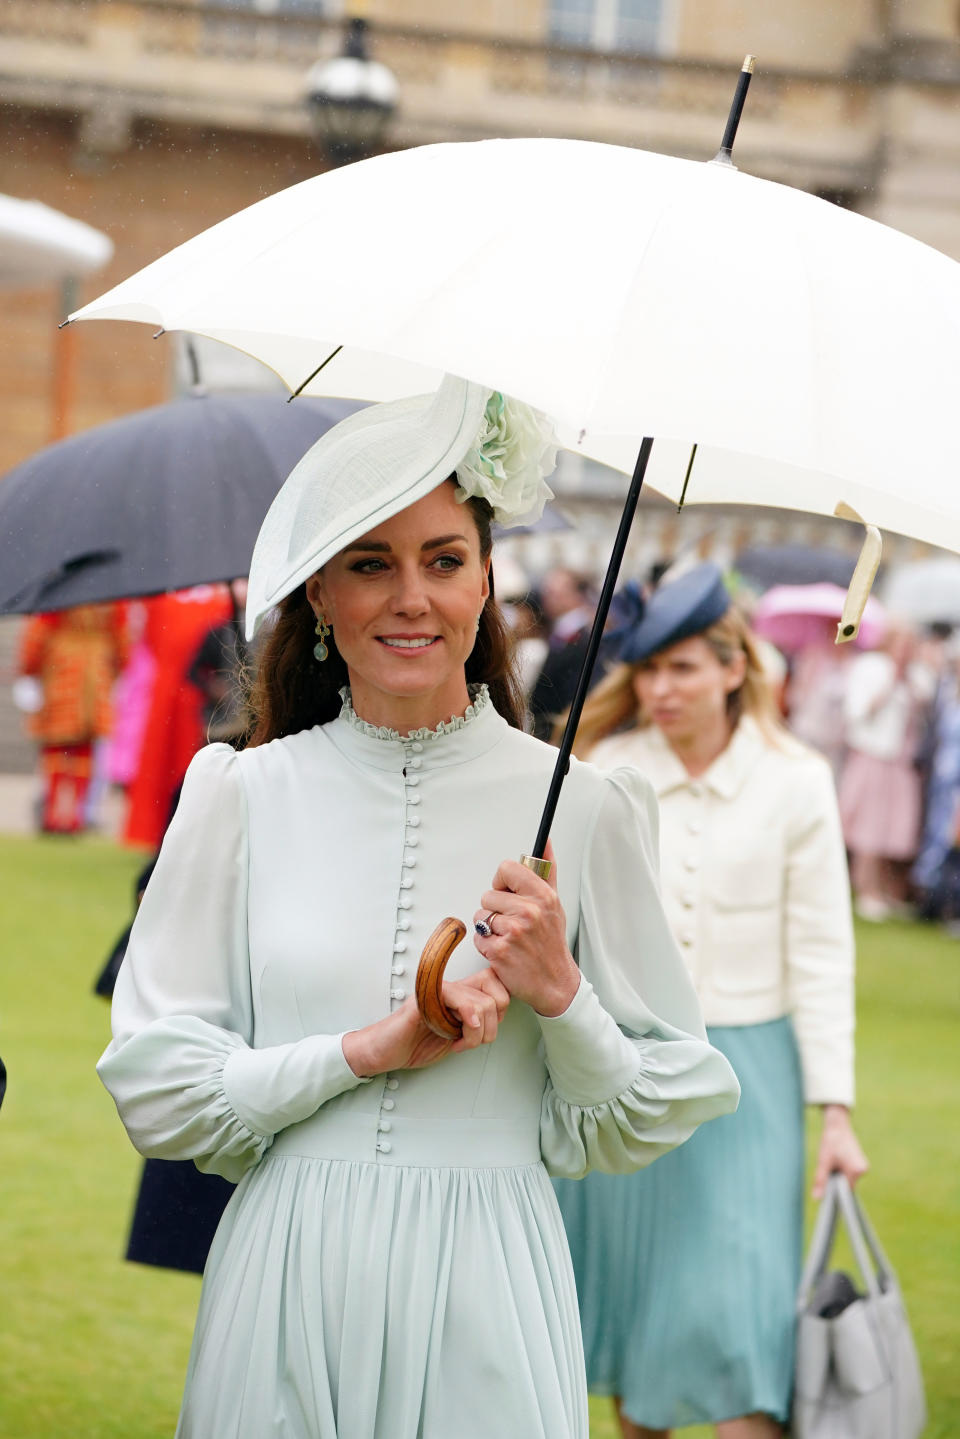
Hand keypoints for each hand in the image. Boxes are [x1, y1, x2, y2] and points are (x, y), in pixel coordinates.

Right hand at [343, 968, 509, 1076]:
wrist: (385, 1051)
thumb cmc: (415, 1044)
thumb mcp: (456, 1037)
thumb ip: (476, 1026)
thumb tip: (498, 1023)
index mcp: (461, 995)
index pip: (497, 985)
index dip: (501, 1011)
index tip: (486, 1031)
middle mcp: (452, 989)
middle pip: (497, 994)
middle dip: (492, 1027)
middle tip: (473, 1040)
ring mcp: (438, 991)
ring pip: (482, 1003)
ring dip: (476, 1034)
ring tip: (459, 1042)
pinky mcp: (426, 998)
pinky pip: (457, 999)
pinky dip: (466, 1020)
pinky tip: (455, 1034)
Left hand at [472, 841, 579, 1016]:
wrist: (555, 982)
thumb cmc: (551, 942)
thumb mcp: (554, 903)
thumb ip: (546, 869)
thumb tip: (544, 842)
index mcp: (543, 896)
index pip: (506, 869)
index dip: (503, 881)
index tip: (509, 892)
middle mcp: (529, 912)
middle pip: (488, 895)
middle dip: (496, 909)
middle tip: (513, 923)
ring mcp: (513, 932)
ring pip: (480, 917)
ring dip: (490, 928)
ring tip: (509, 937)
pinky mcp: (498, 951)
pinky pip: (478, 938)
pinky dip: (487, 945)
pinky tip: (504, 950)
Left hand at [812, 1104, 869, 1198]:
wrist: (837, 1124)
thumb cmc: (830, 1141)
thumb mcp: (823, 1161)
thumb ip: (821, 1180)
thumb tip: (817, 1198)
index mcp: (857, 1170)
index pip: (846, 1191)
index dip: (835, 1190)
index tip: (826, 1185)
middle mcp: (864, 1169)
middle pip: (846, 1185)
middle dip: (835, 1180)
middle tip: (828, 1166)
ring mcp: (863, 1166)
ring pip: (846, 1179)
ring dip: (838, 1174)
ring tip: (832, 1161)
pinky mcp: (860, 1163)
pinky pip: (848, 1173)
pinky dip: (840, 1169)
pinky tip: (836, 1160)